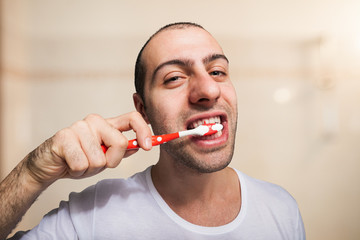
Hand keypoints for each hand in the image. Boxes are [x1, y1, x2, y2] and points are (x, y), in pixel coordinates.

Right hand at [24, 112, 151, 185]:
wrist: (48, 165)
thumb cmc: (78, 159)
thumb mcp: (104, 156)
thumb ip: (121, 150)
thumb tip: (141, 145)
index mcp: (107, 124)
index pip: (132, 118)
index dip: (144, 130)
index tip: (148, 147)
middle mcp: (95, 121)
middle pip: (121, 143)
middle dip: (111, 161)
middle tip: (95, 163)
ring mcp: (79, 127)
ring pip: (100, 159)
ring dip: (90, 169)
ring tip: (79, 163)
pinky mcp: (64, 137)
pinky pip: (82, 164)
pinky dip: (77, 171)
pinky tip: (69, 164)